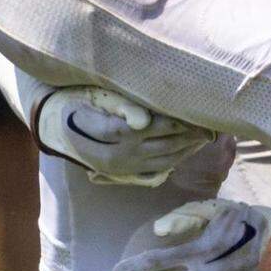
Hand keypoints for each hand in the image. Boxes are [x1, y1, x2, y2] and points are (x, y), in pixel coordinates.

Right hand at [35, 87, 213, 186]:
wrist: (58, 126)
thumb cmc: (80, 101)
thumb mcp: (96, 96)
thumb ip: (122, 105)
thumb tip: (145, 121)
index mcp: (106, 134)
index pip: (149, 128)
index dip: (174, 122)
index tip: (195, 112)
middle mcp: (115, 156)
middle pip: (161, 146)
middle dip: (189, 135)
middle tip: (211, 121)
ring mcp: (122, 169)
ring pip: (164, 159)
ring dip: (188, 147)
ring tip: (207, 132)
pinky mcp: (126, 174)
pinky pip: (159, 168)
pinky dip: (178, 157)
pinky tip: (191, 145)